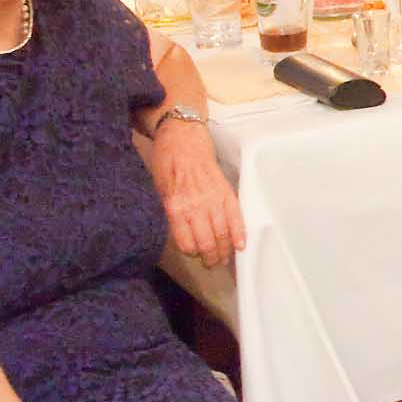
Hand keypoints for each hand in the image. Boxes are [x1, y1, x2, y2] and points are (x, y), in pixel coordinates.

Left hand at [149, 119, 242, 266]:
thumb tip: (185, 233)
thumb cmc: (167, 163)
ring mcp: (213, 199)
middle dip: (211, 258)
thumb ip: (173, 214)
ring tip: (224, 258)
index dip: (192, 253)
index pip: (187, 243)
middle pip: (207, 242)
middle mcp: (195, 206)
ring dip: (225, 251)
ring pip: (223, 234)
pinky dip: (239, 233)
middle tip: (212, 264)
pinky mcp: (226, 191)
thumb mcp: (161, 191)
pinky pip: (235, 217)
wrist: (182, 137)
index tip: (195, 255)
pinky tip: (240, 245)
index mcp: (175, 208)